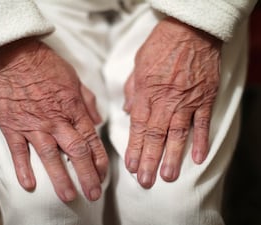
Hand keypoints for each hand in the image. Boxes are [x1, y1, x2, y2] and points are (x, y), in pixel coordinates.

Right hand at [0, 38, 107, 201]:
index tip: (104, 175)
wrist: (16, 55)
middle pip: (75, 152)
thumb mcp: (76, 79)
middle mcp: (56, 120)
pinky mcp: (12, 126)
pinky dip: (23, 169)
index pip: (91, 140)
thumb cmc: (48, 66)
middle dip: (86, 175)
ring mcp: (33, 124)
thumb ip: (88, 102)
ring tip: (69, 196)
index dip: (99, 160)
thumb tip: (97, 121)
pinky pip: (18, 151)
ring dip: (60, 178)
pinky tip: (30, 185)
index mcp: (73, 109)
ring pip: (49, 156)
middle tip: (93, 193)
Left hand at [124, 17, 221, 187]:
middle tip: (145, 181)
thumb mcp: (138, 66)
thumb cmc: (160, 46)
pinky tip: (198, 158)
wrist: (189, 30)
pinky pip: (203, 123)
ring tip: (167, 177)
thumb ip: (132, 91)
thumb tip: (128, 111)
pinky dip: (201, 141)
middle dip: (149, 160)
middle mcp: (165, 101)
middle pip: (156, 135)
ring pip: (178, 134)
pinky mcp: (205, 97)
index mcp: (147, 93)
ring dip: (172, 157)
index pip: (138, 127)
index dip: (134, 148)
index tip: (131, 166)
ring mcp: (187, 101)